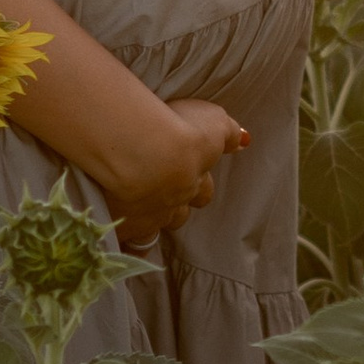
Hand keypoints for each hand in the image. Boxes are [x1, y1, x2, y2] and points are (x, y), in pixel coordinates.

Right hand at [108, 95, 246, 247]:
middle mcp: (175, 203)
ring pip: (153, 229)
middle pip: (180, 214)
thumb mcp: (211, 121)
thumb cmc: (179, 129)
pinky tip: (117, 241)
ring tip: (138, 218)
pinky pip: (126, 242)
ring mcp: (148, 218)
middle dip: (176, 207)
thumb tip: (245, 141)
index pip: (203, 191)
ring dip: (149, 223)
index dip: (200, 187)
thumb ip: (228, 133)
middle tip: (164, 197)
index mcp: (195, 180)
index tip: (193, 180)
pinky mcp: (123, 228)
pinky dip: (124, 240)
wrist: (144, 152)